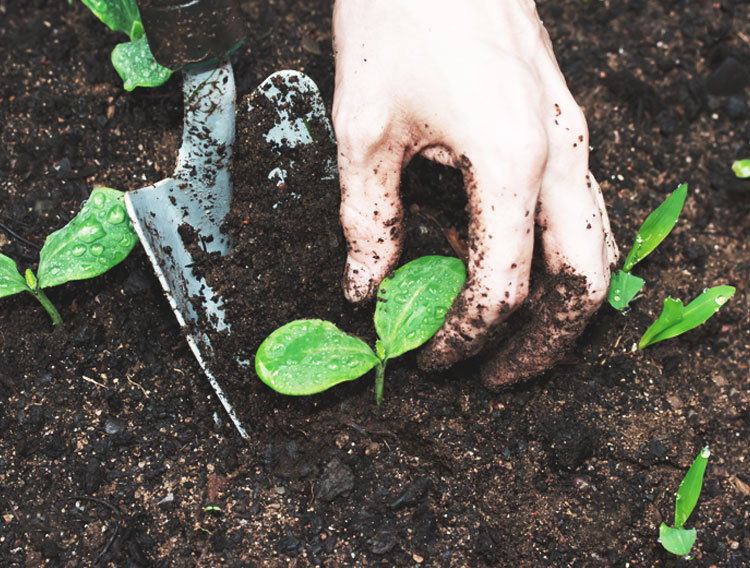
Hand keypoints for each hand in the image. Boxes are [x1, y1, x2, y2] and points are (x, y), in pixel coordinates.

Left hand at [331, 0, 617, 386]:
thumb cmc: (396, 16)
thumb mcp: (363, 129)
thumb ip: (367, 220)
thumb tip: (366, 289)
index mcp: (511, 159)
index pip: (504, 285)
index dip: (464, 336)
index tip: (426, 355)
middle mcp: (560, 155)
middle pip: (584, 284)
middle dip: (542, 346)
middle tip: (491, 375)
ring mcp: (570, 139)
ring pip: (593, 250)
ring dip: (554, 307)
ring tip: (501, 336)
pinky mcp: (560, 127)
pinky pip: (576, 213)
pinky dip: (548, 258)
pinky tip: (500, 265)